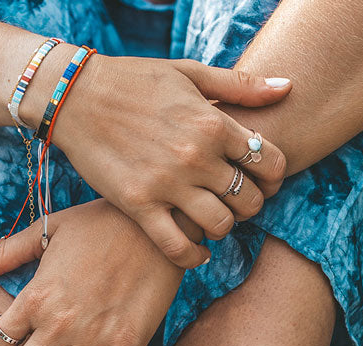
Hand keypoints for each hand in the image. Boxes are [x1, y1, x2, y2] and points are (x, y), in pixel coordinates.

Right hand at [22, 50, 289, 267]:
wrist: (75, 96)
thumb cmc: (134, 81)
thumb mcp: (189, 72)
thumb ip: (240, 84)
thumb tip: (287, 88)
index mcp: (212, 122)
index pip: (269, 162)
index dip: (274, 177)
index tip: (262, 180)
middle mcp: (195, 156)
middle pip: (249, 199)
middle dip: (250, 205)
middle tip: (236, 203)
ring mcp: (166, 184)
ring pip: (219, 225)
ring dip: (223, 229)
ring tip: (213, 221)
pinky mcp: (138, 205)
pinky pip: (177, 246)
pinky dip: (193, 257)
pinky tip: (195, 253)